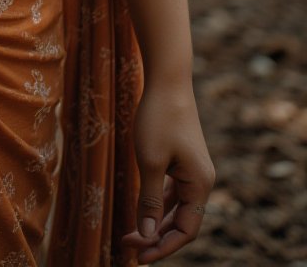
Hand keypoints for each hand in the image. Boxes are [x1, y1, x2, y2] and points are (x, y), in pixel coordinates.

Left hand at [121, 77, 214, 262]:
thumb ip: (150, 201)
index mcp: (200, 184)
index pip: (186, 230)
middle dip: (155, 237)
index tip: (139, 256)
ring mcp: (193, 170)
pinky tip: (141, 210)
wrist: (167, 80)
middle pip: (182, 222)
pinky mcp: (183, 160)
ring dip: (155, 222)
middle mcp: (201, 180)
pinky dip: (158, 204)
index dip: (163, 247)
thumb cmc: (158, 118)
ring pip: (176, 208)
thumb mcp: (150, 162)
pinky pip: (173, 192)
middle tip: (126, 246)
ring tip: (129, 234)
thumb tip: (148, 235)